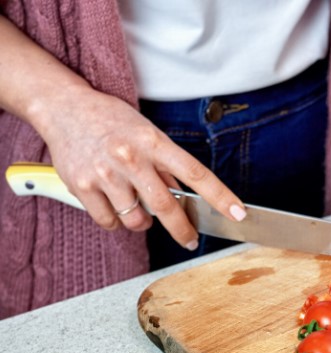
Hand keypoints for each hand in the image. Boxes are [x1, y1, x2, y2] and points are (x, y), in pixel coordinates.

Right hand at [38, 85, 244, 249]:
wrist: (64, 107)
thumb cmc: (111, 121)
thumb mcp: (148, 134)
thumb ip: (166, 166)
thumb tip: (185, 198)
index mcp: (154, 142)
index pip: (196, 173)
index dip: (220, 197)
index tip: (239, 214)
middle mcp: (130, 157)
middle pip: (166, 206)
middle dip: (183, 230)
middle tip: (190, 239)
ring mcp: (105, 173)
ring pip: (137, 220)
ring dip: (143, 222)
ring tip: (138, 206)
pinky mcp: (81, 186)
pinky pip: (109, 221)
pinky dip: (116, 221)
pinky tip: (114, 206)